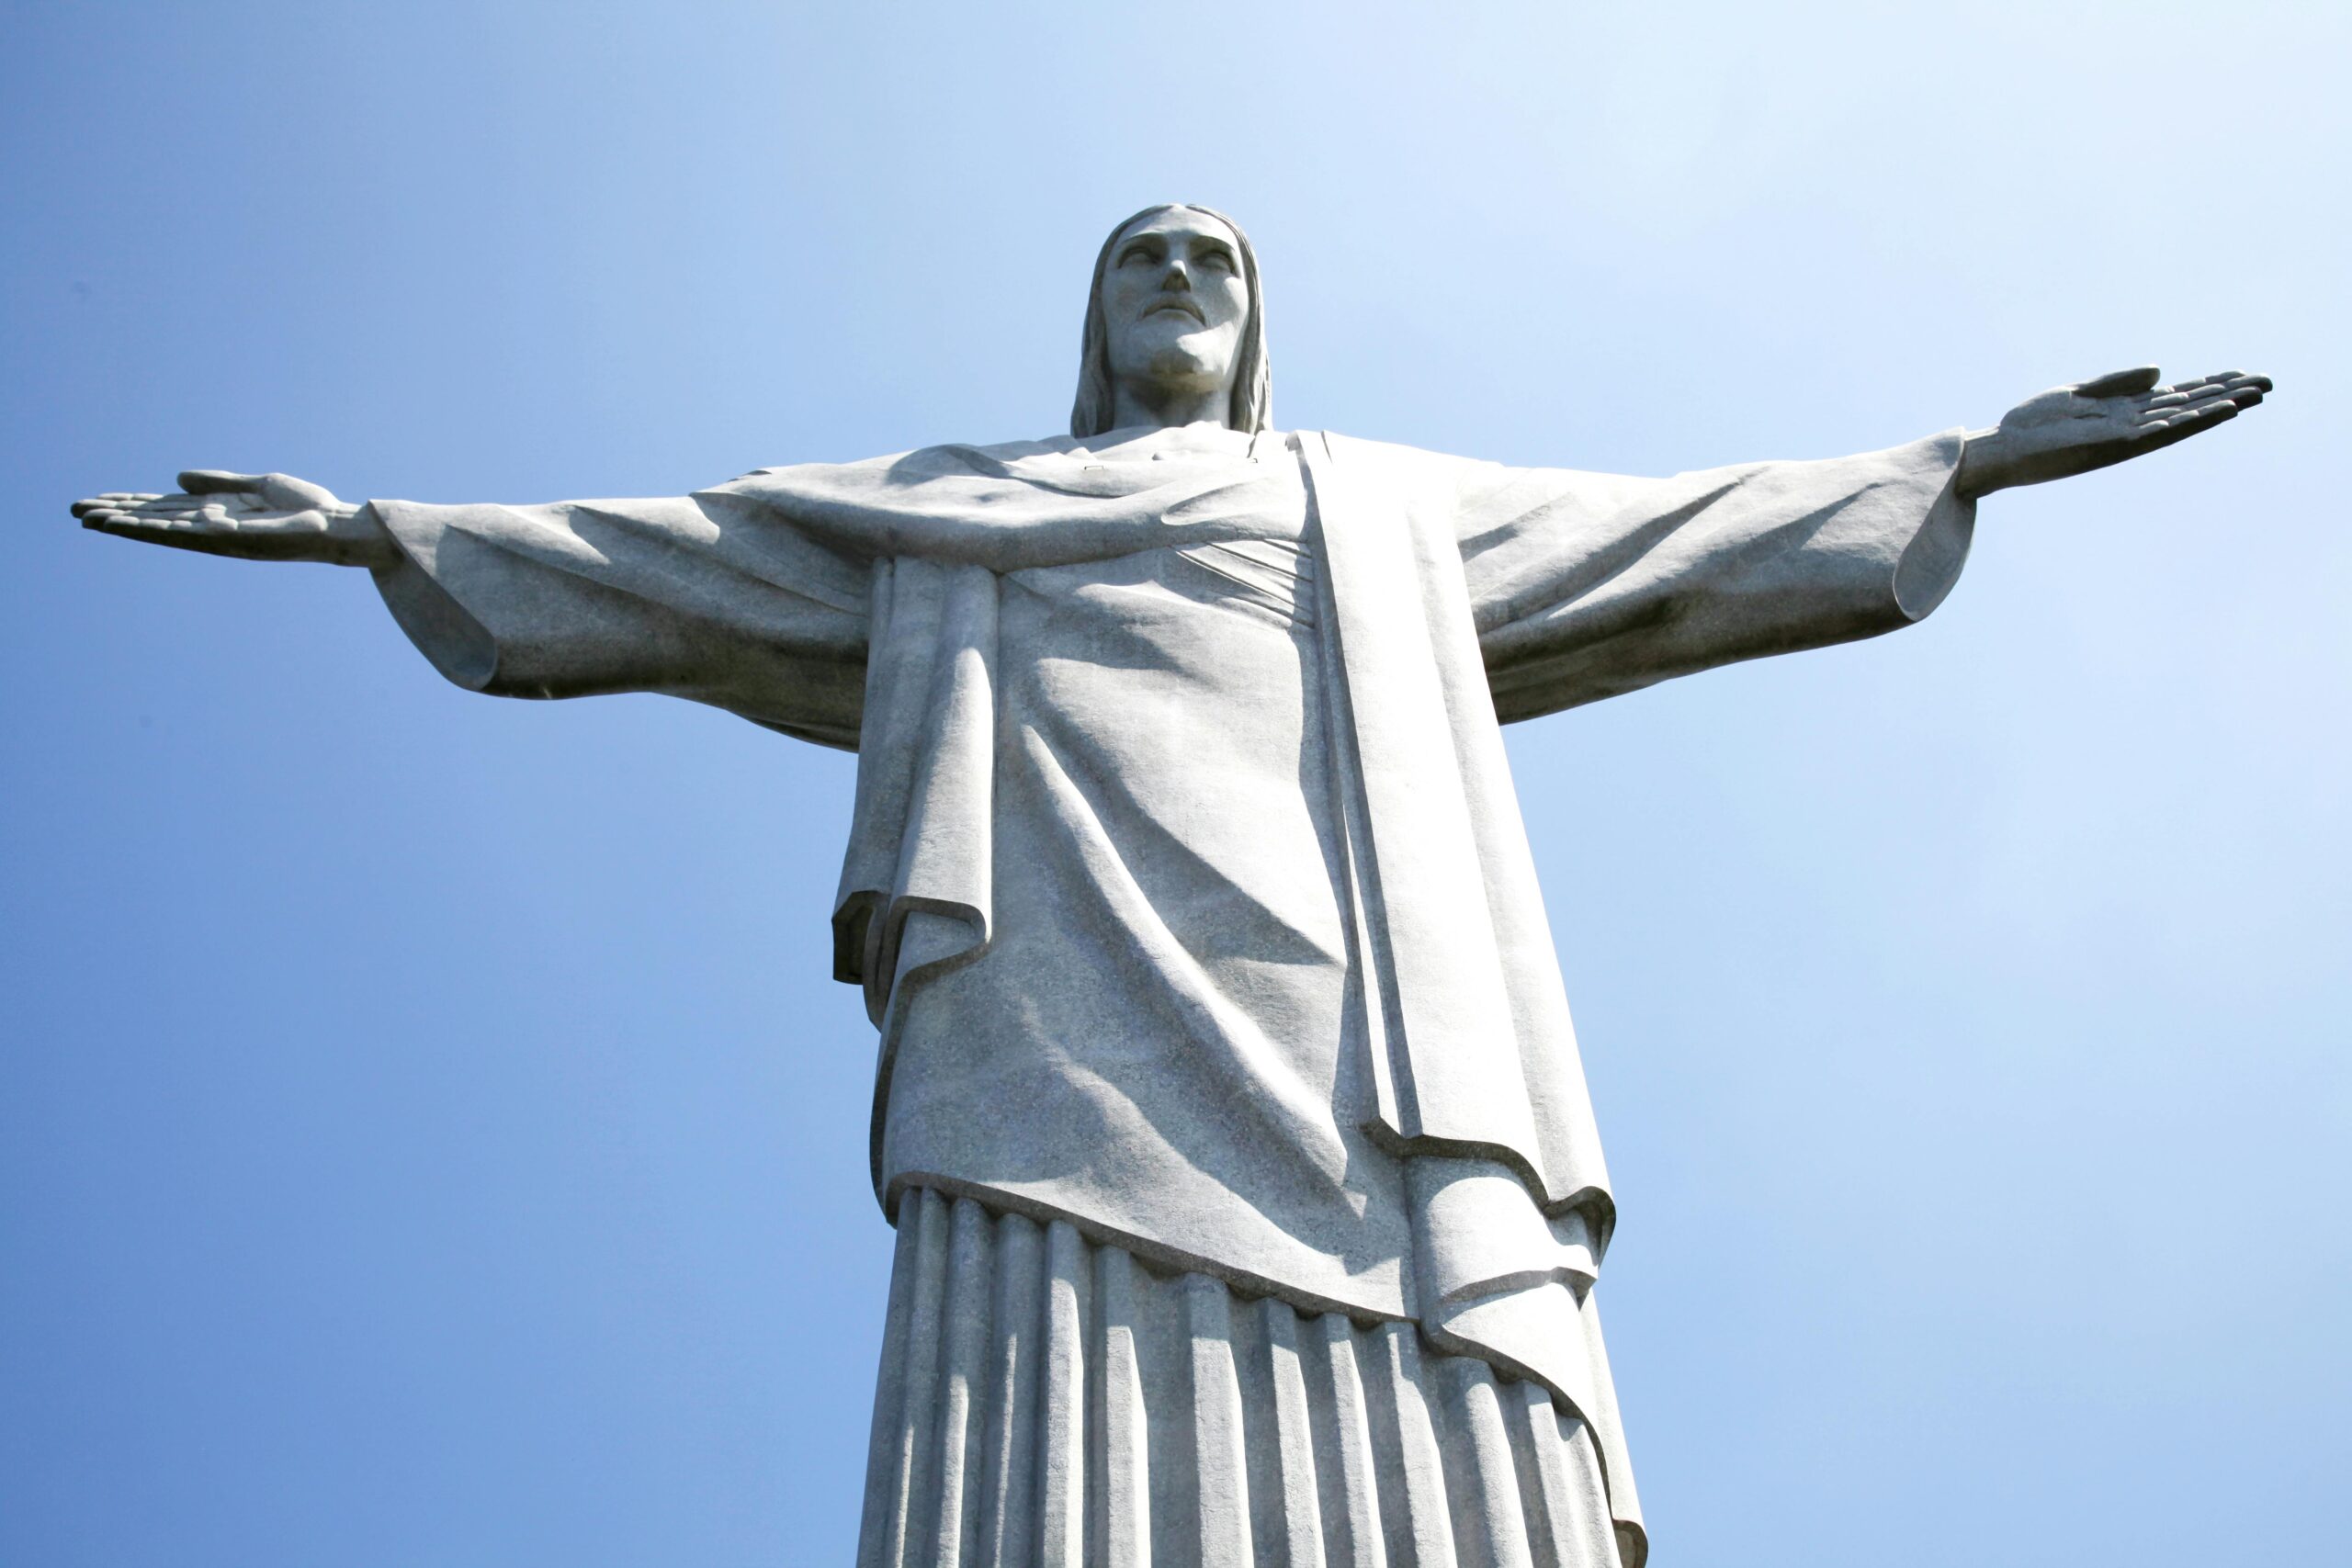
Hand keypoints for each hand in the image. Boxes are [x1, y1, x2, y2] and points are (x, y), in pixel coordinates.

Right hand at [72, 470, 396, 567]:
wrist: (337, 524)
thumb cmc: (307, 506)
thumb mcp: (258, 485)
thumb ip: (217, 482)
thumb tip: (175, 477)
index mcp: (218, 512)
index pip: (165, 508)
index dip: (131, 504)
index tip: (97, 501)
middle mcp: (212, 527)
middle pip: (153, 519)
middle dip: (116, 515)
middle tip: (74, 512)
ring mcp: (216, 535)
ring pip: (158, 529)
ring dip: (122, 524)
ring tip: (85, 519)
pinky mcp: (225, 540)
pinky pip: (179, 534)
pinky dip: (149, 529)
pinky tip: (123, 525)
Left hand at [1955, 366, 2271, 498]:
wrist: (2001, 450)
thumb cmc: (2032, 425)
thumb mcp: (2076, 392)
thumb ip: (2116, 382)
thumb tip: (2159, 370)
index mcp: (2123, 411)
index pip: (2177, 396)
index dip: (2211, 386)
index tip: (2244, 374)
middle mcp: (2130, 425)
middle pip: (2188, 407)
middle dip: (2226, 395)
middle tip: (2268, 384)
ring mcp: (2123, 437)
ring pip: (2180, 421)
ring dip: (2214, 409)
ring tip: (2250, 397)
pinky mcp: (2110, 446)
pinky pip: (2153, 434)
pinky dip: (2181, 424)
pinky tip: (2205, 413)